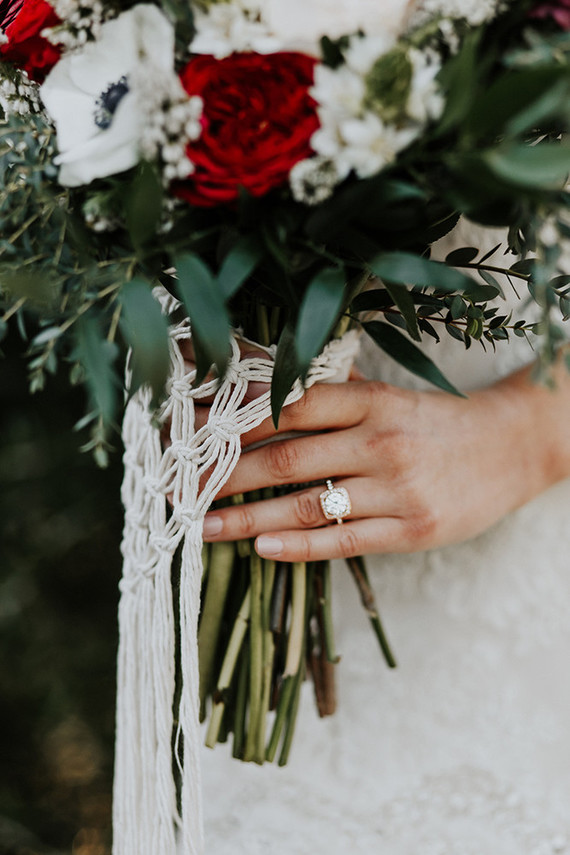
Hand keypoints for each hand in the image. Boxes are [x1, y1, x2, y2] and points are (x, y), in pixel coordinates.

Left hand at [202, 369, 565, 562]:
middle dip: (220, 473)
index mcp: (370, 399)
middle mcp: (379, 440)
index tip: (187, 433)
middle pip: (283, 456)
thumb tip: (259, 399)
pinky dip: (298, 545)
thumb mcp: (387, 396)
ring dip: (245, 517)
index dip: (231, 420)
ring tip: (200, 525)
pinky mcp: (413, 530)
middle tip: (175, 485)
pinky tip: (261, 549)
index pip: (286, 406)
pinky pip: (344, 541)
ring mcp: (397, 488)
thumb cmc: (435, 422)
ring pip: (305, 504)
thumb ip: (330, 400)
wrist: (511, 447)